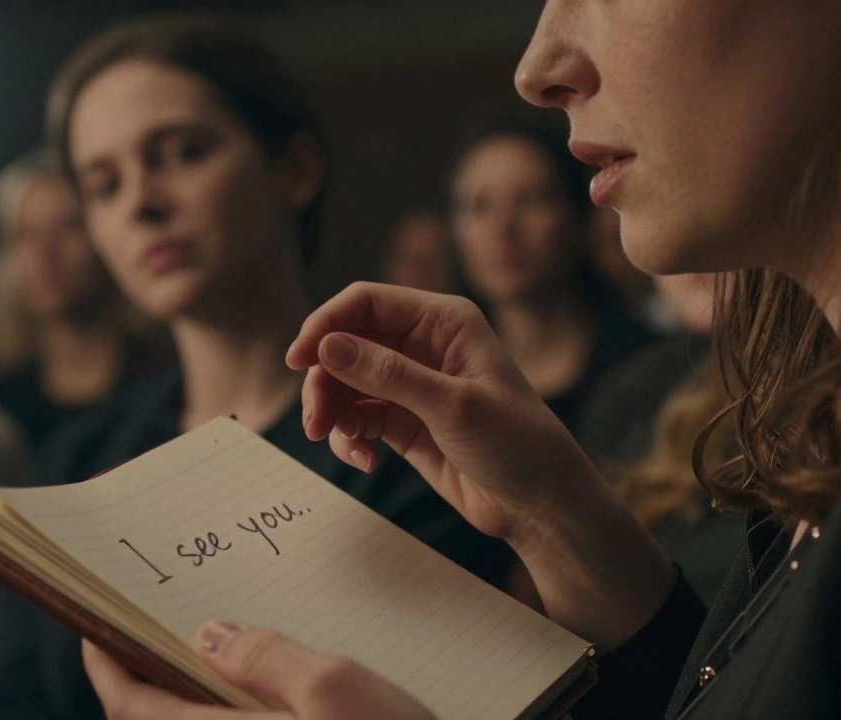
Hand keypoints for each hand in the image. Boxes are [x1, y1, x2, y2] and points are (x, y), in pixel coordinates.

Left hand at [84, 623, 434, 719]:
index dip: (107, 665)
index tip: (94, 625)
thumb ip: (265, 657)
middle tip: (147, 629)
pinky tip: (255, 692)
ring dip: (184, 698)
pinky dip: (221, 715)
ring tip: (201, 650)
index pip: (133, 709)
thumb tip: (208, 638)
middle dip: (143, 680)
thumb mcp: (337, 687)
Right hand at [286, 282, 594, 540]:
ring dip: (331, 410)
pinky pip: (357, 417)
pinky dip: (350, 437)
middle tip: (315, 421)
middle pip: (346, 343)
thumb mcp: (452, 405)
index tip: (298, 361)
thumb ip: (387, 374)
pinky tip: (367, 462)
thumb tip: (327, 347)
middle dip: (324, 379)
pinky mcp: (403, 421)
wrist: (542, 505)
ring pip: (345, 382)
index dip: (325, 324)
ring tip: (338, 443)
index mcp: (443, 320)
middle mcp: (424, 344)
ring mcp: (411, 383)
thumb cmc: (517, 444)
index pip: (366, 302)